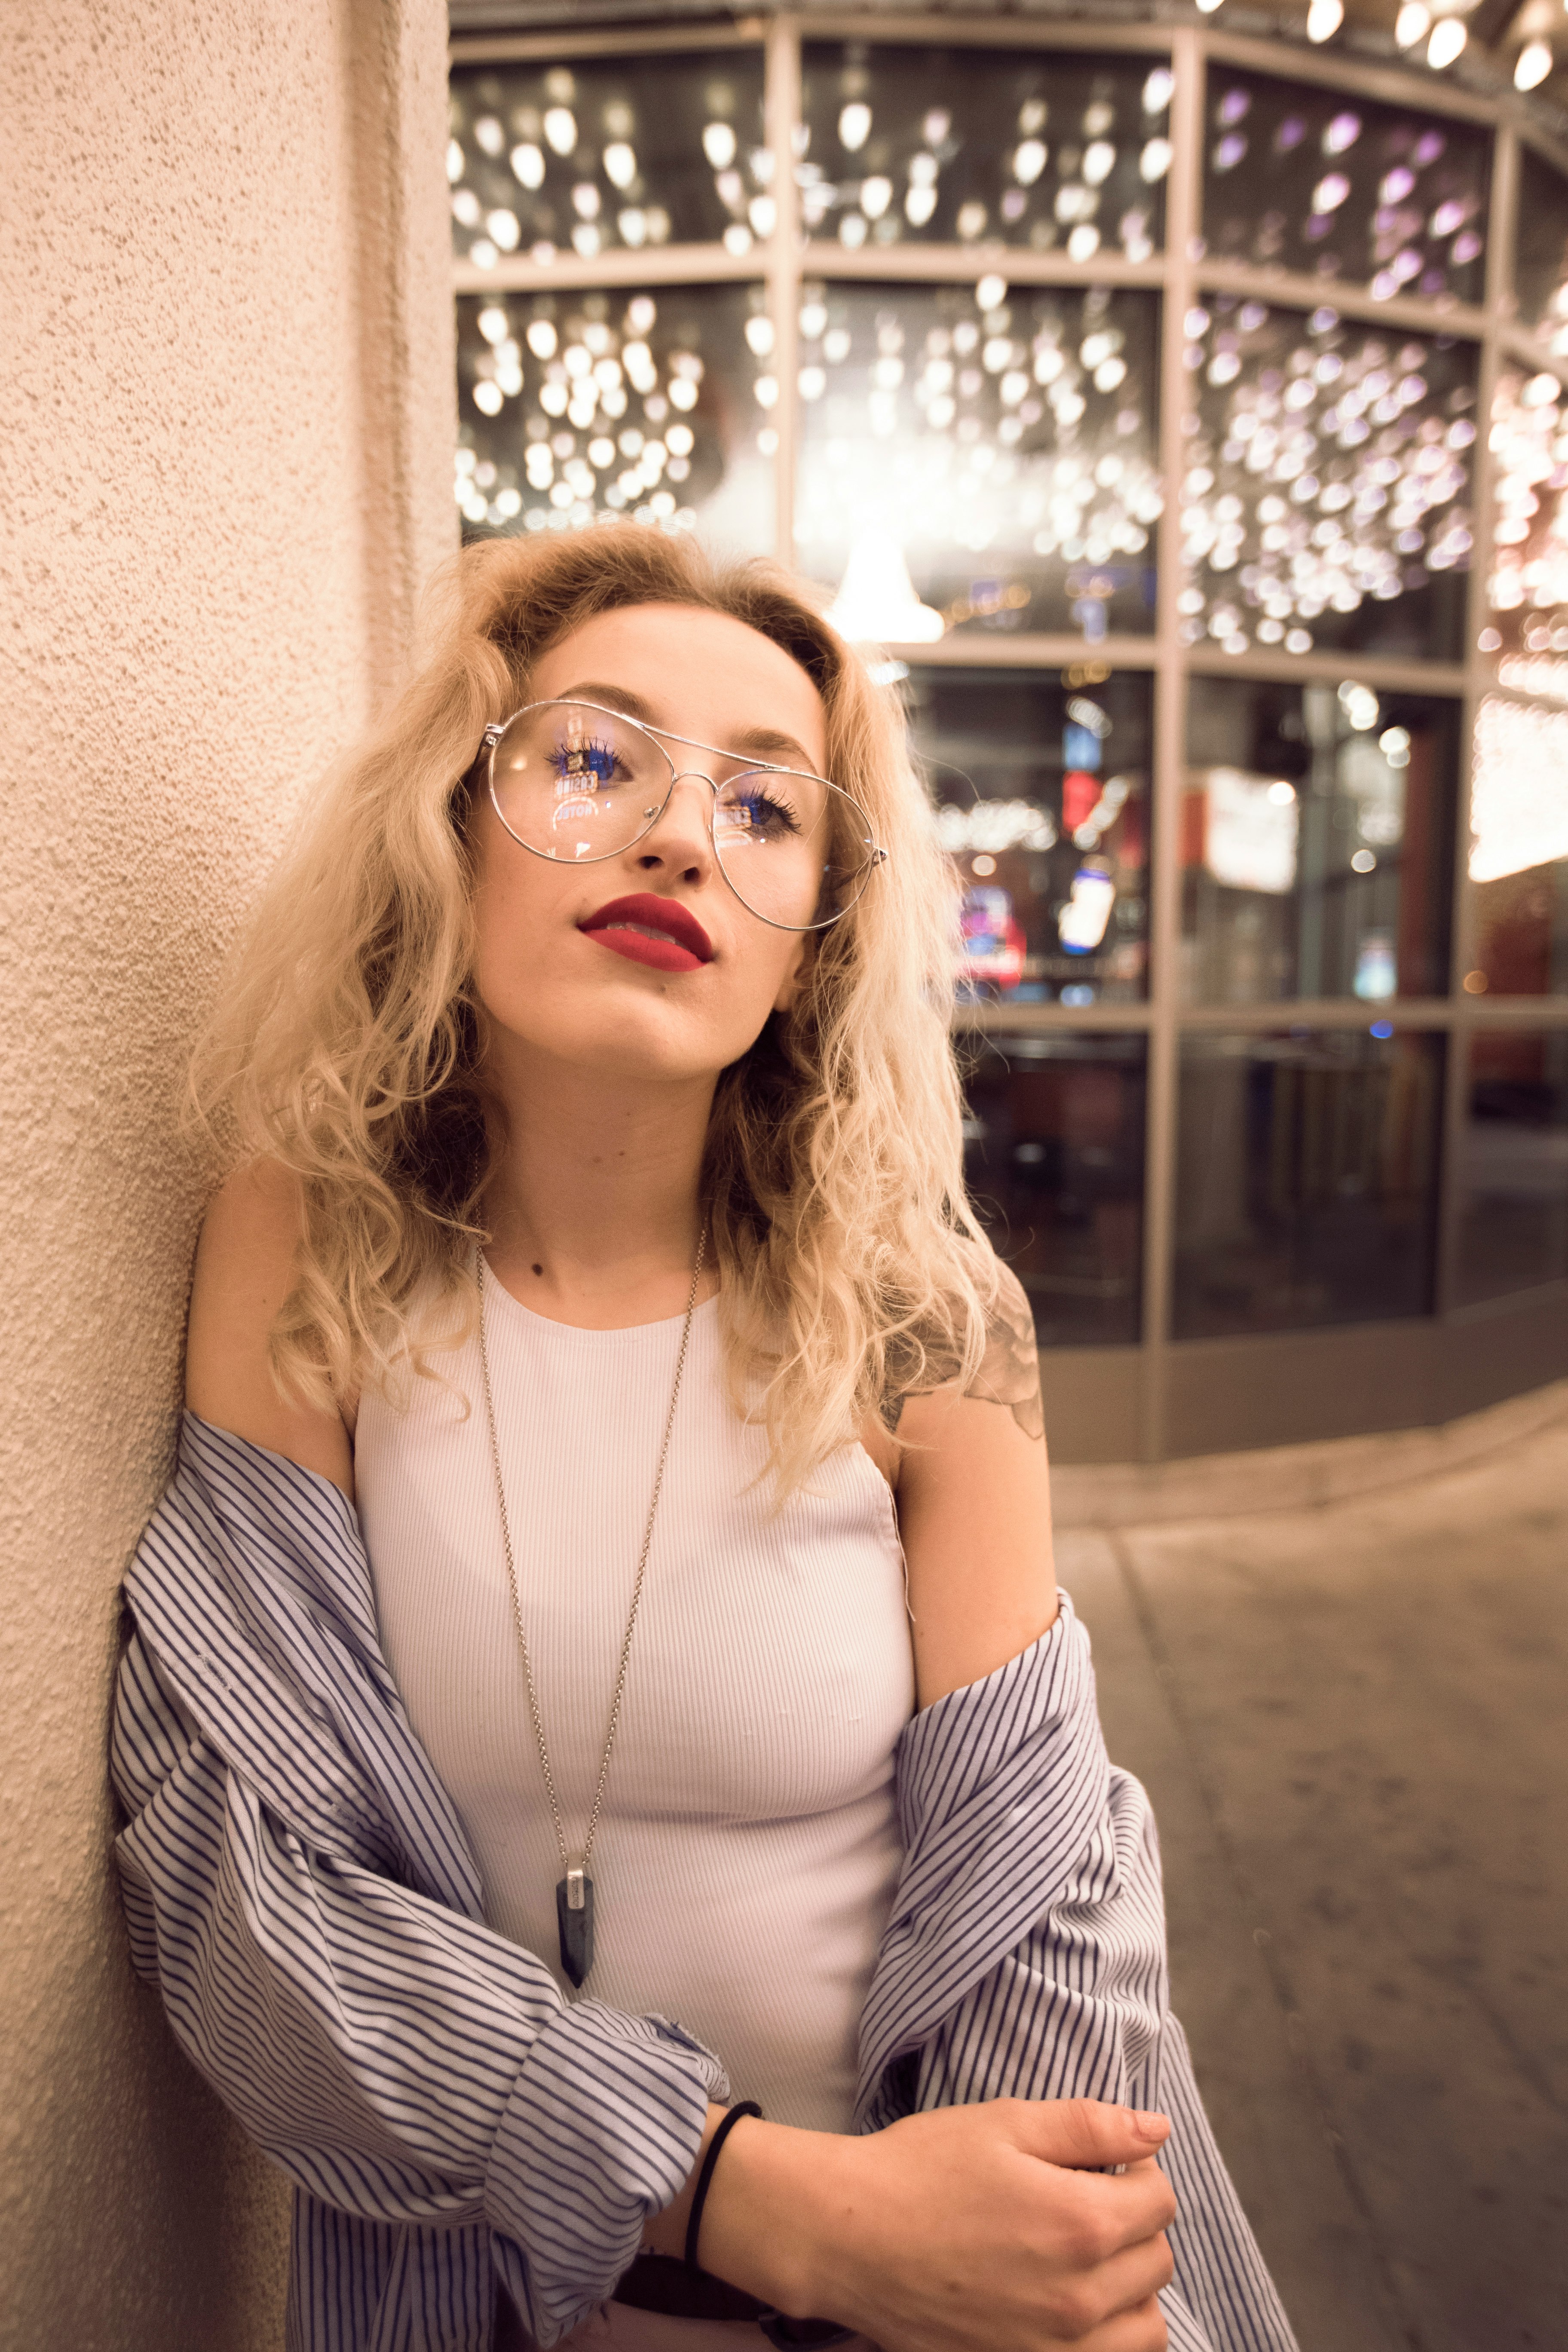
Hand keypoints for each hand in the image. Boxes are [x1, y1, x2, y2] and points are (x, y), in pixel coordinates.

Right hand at [703, 2098, 1175, 2351]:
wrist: (851, 2237)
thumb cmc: (921, 2170)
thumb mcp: (1005, 2123)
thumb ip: (1090, 2125)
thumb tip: (1158, 2130)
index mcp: (1080, 2223)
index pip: (1160, 2201)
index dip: (1139, 2170)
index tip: (1105, 2162)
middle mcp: (1079, 2297)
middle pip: (1157, 2261)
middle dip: (1135, 2223)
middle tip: (1089, 2200)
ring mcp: (1055, 2347)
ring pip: (1145, 2326)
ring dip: (1132, 2287)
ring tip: (1087, 2256)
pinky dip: (1107, 2336)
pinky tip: (1072, 2301)